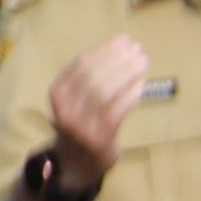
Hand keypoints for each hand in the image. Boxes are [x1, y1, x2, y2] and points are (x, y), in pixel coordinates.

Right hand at [41, 36, 147, 191]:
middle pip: (94, 76)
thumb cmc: (84, 120)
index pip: (81, 64)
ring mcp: (81, 125)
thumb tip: (120, 44)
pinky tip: (142, 84)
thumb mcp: (79, 97)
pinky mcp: (99, 138)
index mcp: (57, 92)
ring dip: (127, 73)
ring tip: (143, 62)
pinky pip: (116, 112)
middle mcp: (64, 108)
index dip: (105, 49)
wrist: (78, 161)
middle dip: (118, 59)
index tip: (124, 40)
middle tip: (138, 49)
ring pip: (105, 93)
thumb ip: (94, 75)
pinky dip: (131, 95)